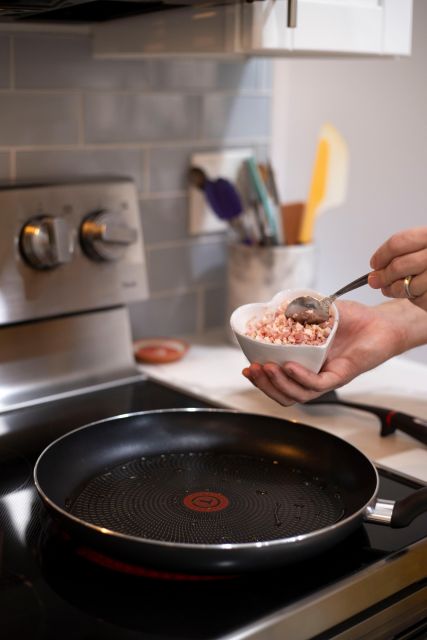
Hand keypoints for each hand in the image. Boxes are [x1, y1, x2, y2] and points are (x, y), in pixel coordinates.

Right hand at [242, 300, 405, 406]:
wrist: (382, 322)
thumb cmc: (353, 319)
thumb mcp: (319, 312)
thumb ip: (298, 311)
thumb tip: (275, 308)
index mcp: (306, 365)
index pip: (279, 381)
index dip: (260, 379)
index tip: (246, 368)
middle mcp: (316, 376)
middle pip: (285, 394)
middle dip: (263, 385)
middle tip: (251, 370)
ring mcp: (328, 378)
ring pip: (298, 394)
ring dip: (278, 384)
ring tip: (266, 367)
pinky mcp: (342, 375)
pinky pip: (318, 384)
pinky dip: (301, 378)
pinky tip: (289, 366)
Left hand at [369, 227, 426, 310]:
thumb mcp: (426, 248)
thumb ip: (404, 254)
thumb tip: (376, 270)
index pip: (399, 243)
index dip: (382, 255)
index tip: (375, 264)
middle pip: (399, 265)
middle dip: (383, 276)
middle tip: (375, 281)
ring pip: (406, 285)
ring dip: (393, 290)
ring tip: (390, 289)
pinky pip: (417, 299)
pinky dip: (411, 298)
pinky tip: (413, 293)